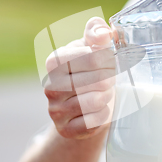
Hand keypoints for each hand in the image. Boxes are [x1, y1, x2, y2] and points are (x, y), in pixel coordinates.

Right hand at [44, 17, 114, 138]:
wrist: (82, 105)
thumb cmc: (89, 71)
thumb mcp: (91, 47)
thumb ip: (96, 32)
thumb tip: (104, 33)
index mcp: (55, 61)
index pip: (91, 57)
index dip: (108, 59)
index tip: (110, 62)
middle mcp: (50, 86)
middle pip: (97, 80)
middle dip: (110, 79)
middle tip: (110, 79)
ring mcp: (55, 110)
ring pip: (95, 101)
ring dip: (107, 96)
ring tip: (105, 93)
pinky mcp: (65, 129)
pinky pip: (93, 121)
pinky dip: (103, 115)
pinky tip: (100, 109)